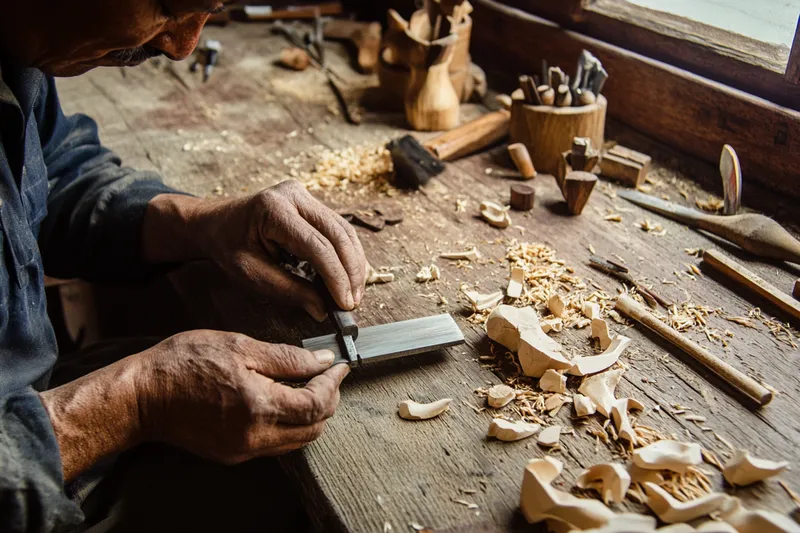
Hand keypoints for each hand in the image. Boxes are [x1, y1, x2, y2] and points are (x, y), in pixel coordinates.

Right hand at [136, 330, 348, 463]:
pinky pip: (275, 444)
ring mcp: (243, 450)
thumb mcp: (239, 346)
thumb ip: (286, 357)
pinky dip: (288, 425)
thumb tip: (321, 360)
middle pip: (313, 428)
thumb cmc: (183, 364)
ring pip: (297, 440)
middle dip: (327, 400)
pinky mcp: (232, 454)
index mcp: (258, 406)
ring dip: (310, 416)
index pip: (316, 404)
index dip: (334, 384)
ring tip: (307, 386)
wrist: (141, 396)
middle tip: (327, 375)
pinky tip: (282, 401)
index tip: (339, 366)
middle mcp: (254, 436)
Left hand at [144, 181, 366, 320]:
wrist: (216, 223)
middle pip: (338, 234)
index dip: (336, 277)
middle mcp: (294, 195)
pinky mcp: (311, 203)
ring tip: (354, 293)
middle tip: (353, 302)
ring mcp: (305, 196)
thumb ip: (288, 290)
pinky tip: (350, 276)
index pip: (317, 246)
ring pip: (344, 231)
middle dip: (351, 272)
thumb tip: (322, 309)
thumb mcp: (251, 273)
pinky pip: (339, 229)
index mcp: (274, 209)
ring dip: (354, 264)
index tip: (344, 304)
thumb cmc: (228, 246)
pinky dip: (348, 255)